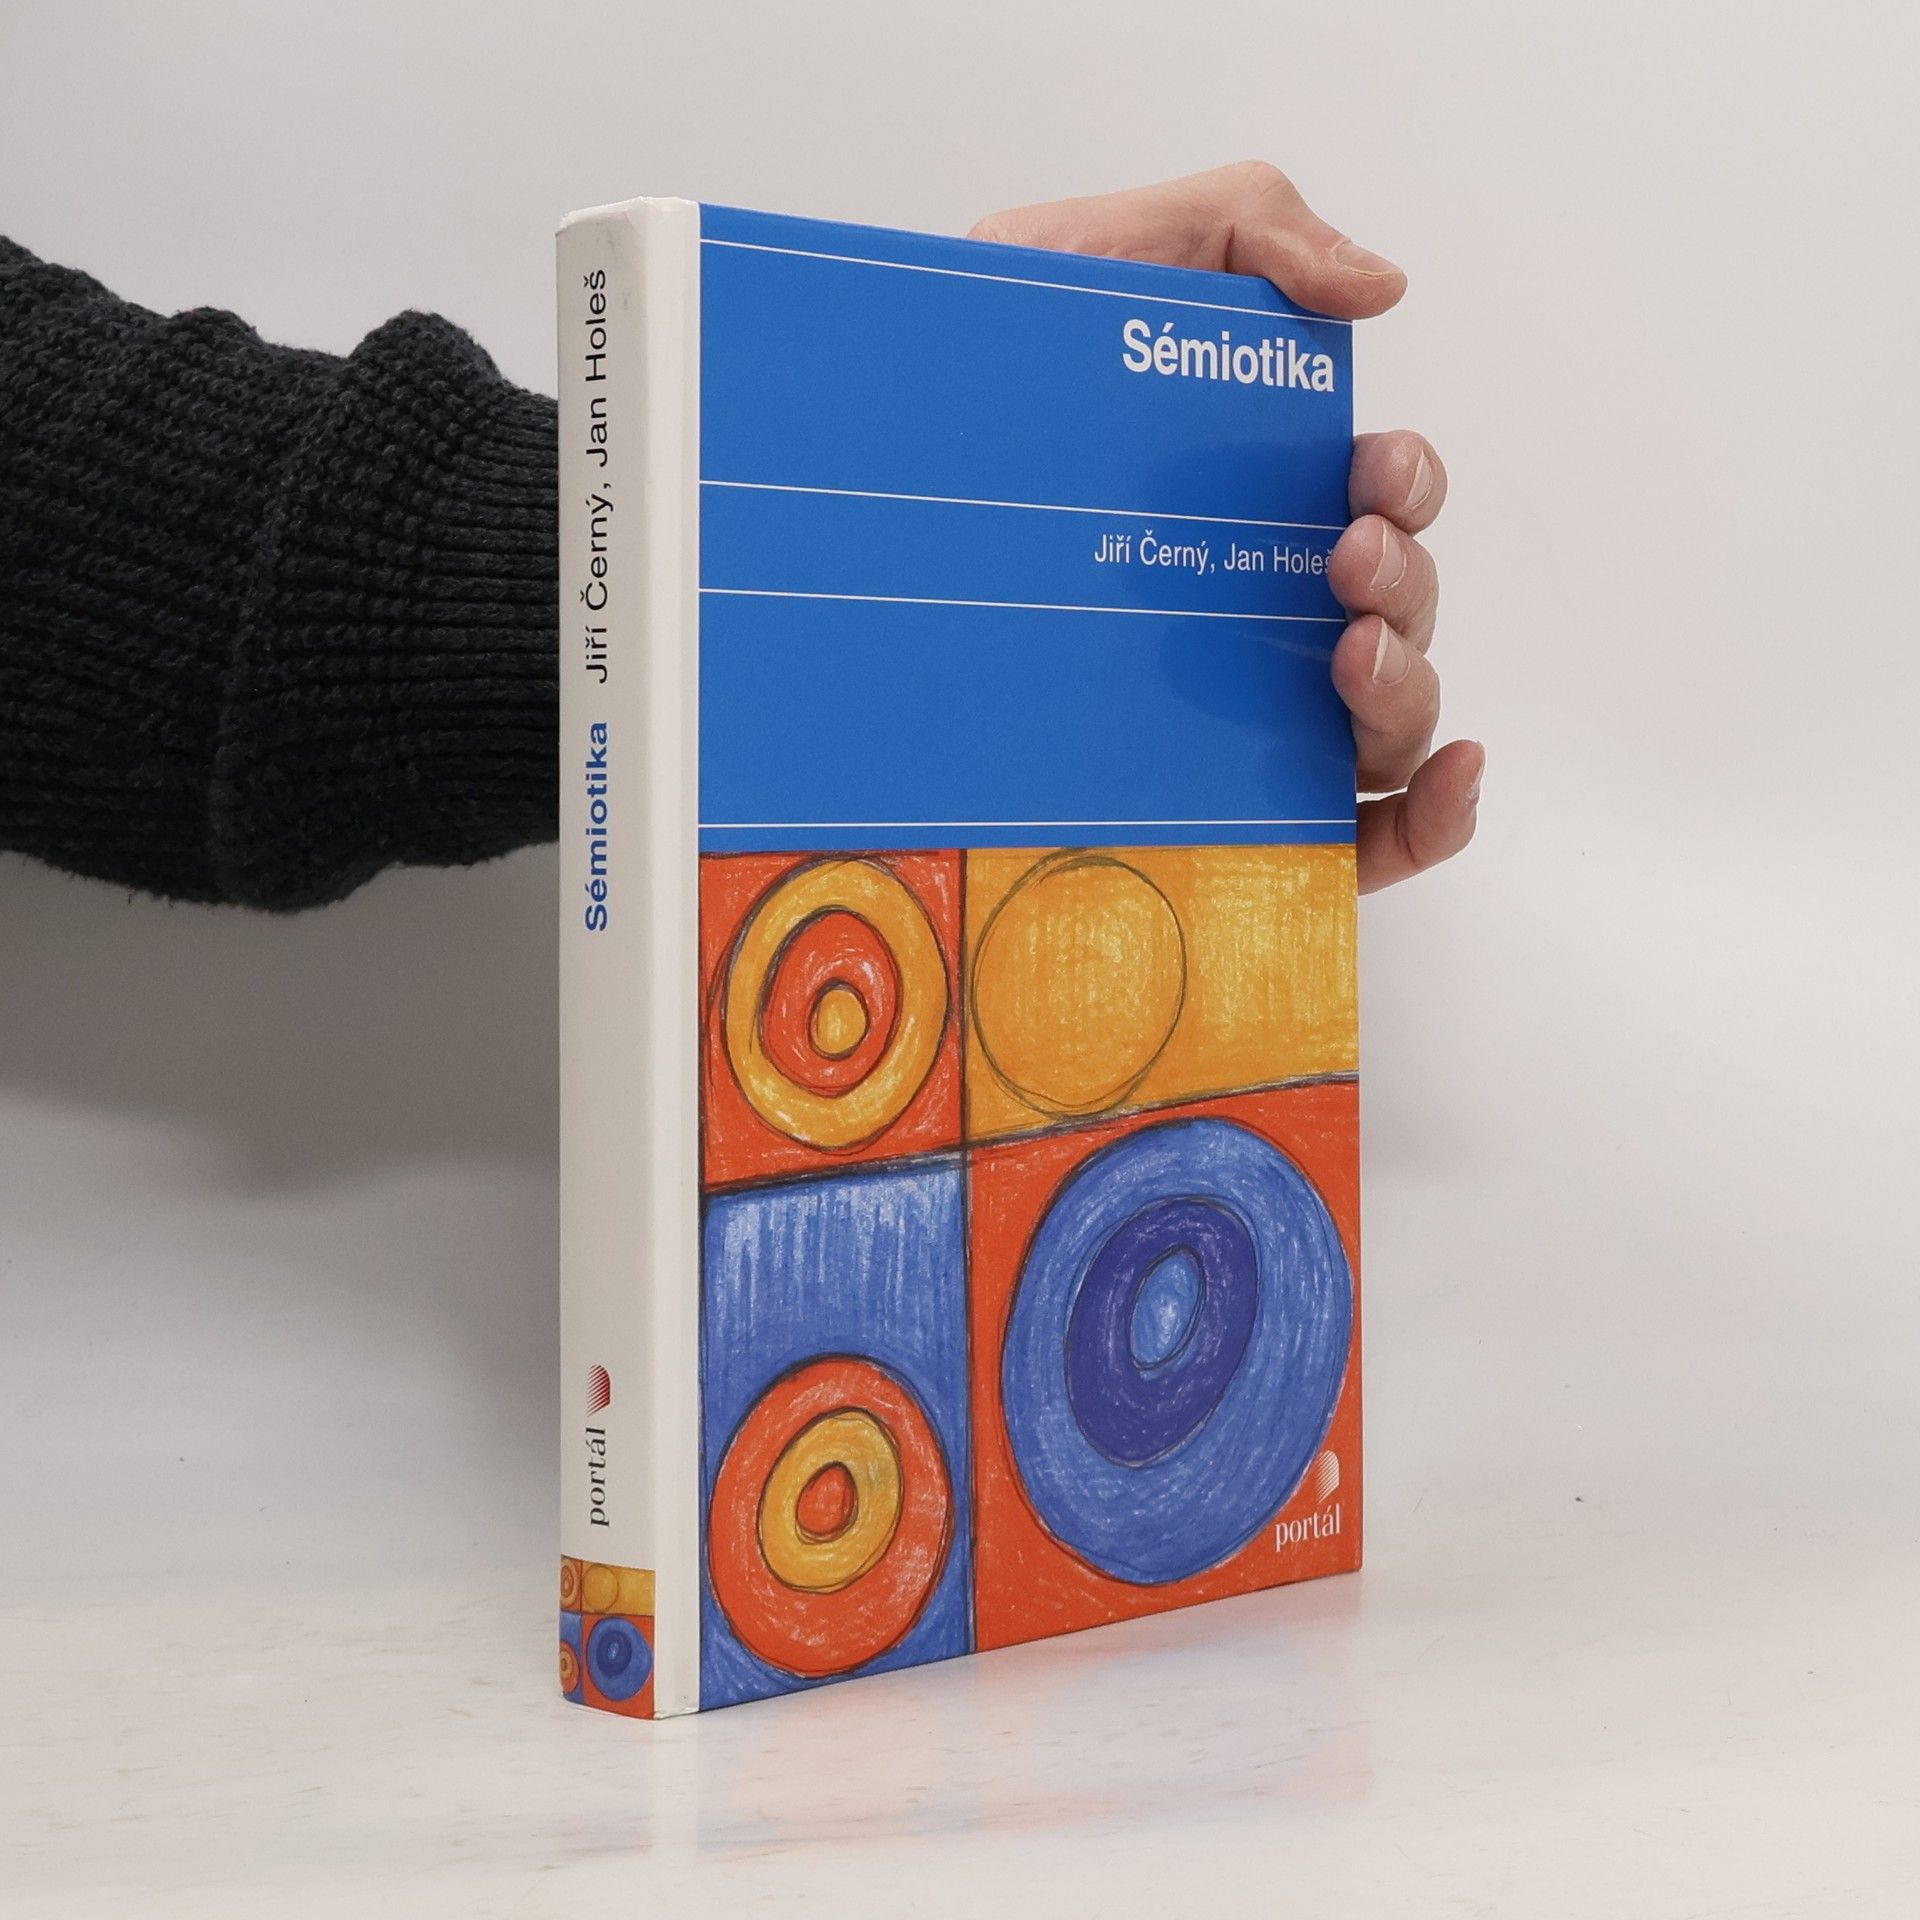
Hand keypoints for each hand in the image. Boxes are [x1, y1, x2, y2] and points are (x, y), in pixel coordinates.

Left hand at [971, 161, 1482, 892]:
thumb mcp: (1089, 262)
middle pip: (1401, 611)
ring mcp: (1242, 716)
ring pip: (1389, 721)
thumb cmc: (963, 397)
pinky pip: (1362, 837)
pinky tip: (1443, 777)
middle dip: (1405, 581)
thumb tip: (1381, 286)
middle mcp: (1257, 610)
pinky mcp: (1220, 811)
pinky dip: (1433, 812)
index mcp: (1249, 504)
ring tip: (1349, 655)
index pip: (1380, 501)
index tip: (1364, 471)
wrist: (847, 497)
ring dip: (1411, 683)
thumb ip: (1241, 225)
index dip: (1405, 484)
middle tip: (1342, 559)